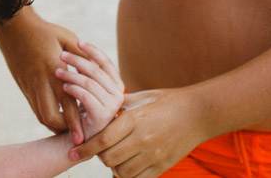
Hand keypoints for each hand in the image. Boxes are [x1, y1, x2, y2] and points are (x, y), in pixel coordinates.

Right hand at [0, 8, 83, 136]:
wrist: (13, 25)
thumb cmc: (44, 30)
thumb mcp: (67, 38)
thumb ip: (82, 56)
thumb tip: (99, 71)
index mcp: (54, 69)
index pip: (67, 102)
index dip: (75, 122)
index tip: (82, 138)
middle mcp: (40, 80)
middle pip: (50, 116)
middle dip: (63, 129)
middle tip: (76, 133)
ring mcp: (29, 84)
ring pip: (40, 114)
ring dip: (54, 124)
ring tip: (66, 127)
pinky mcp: (23, 85)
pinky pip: (34, 106)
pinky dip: (45, 113)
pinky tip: (56, 113)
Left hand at [56, 40, 123, 141]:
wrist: (79, 139)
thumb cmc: (82, 111)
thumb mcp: (89, 89)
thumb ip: (92, 74)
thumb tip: (83, 49)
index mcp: (117, 86)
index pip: (106, 63)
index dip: (92, 51)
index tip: (78, 42)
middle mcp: (118, 96)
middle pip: (96, 70)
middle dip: (77, 60)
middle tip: (61, 55)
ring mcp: (112, 107)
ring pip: (89, 82)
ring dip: (71, 74)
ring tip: (57, 72)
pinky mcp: (102, 116)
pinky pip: (86, 96)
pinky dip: (73, 89)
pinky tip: (63, 87)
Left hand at [72, 88, 206, 176]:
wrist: (198, 112)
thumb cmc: (165, 101)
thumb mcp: (139, 99)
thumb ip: (117, 105)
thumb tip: (95, 106)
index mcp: (134, 120)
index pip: (102, 140)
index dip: (85, 148)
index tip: (73, 152)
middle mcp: (143, 139)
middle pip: (109, 158)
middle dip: (98, 156)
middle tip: (97, 150)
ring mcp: (154, 155)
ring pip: (121, 171)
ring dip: (113, 166)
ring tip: (114, 156)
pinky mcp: (163, 166)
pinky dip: (129, 174)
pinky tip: (128, 165)